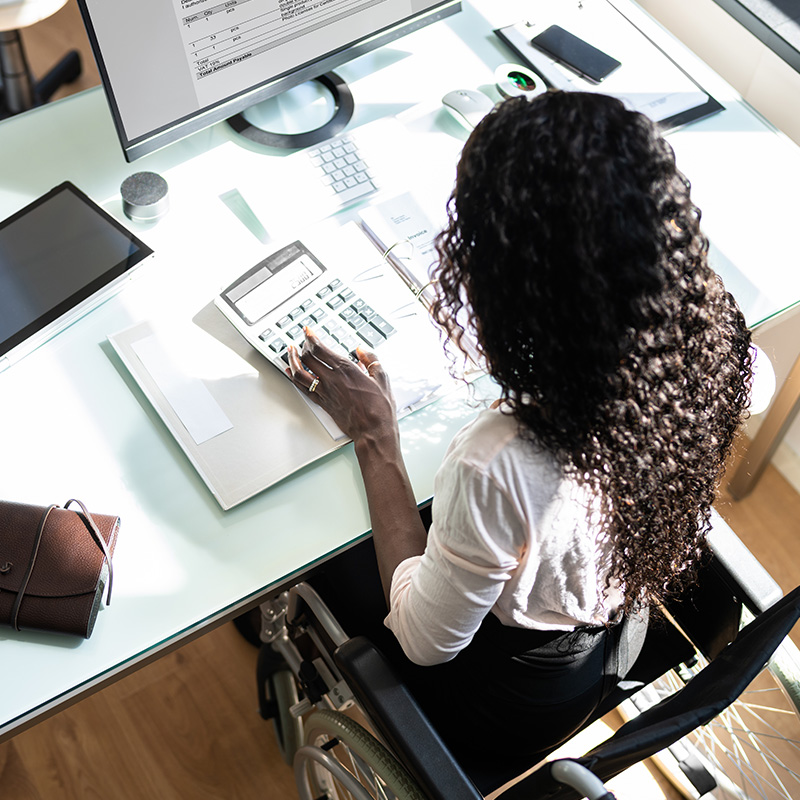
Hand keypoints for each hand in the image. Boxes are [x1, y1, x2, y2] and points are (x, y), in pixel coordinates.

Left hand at [286, 327, 397, 443]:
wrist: (373, 431)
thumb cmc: (380, 408)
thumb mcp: (382, 378)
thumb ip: (371, 360)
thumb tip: (362, 350)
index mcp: (345, 369)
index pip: (320, 348)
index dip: (310, 337)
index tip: (308, 331)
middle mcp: (331, 379)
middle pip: (307, 358)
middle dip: (302, 346)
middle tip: (302, 341)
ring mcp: (325, 392)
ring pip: (300, 373)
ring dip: (292, 361)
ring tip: (290, 353)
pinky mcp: (323, 404)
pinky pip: (303, 389)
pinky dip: (294, 379)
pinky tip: (291, 374)